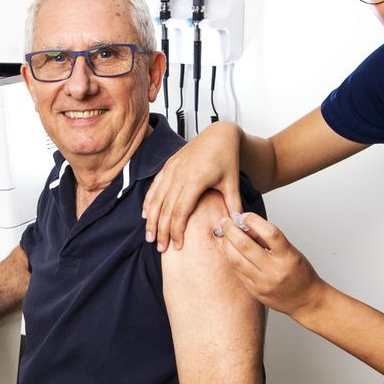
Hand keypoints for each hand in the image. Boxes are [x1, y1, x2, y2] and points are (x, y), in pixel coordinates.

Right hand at [143, 120, 242, 251]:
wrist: (219, 134)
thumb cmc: (227, 157)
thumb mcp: (232, 182)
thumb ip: (233, 205)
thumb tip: (237, 226)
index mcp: (195, 180)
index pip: (180, 212)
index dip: (176, 231)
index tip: (177, 246)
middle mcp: (179, 175)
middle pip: (165, 209)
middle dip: (161, 231)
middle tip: (160, 248)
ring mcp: (171, 169)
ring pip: (156, 199)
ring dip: (151, 220)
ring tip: (150, 236)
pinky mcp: (168, 166)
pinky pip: (154, 187)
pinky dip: (148, 202)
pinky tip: (145, 215)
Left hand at [215, 212, 327, 319]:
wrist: (305, 301)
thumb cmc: (299, 273)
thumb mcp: (290, 252)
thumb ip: (269, 240)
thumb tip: (246, 225)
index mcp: (288, 257)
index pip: (269, 233)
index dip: (253, 220)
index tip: (244, 215)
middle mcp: (275, 270)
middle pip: (245, 245)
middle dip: (231, 230)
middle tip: (226, 222)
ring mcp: (262, 282)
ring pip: (235, 259)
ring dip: (226, 243)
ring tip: (225, 234)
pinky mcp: (254, 291)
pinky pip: (237, 271)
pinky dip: (231, 257)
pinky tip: (230, 250)